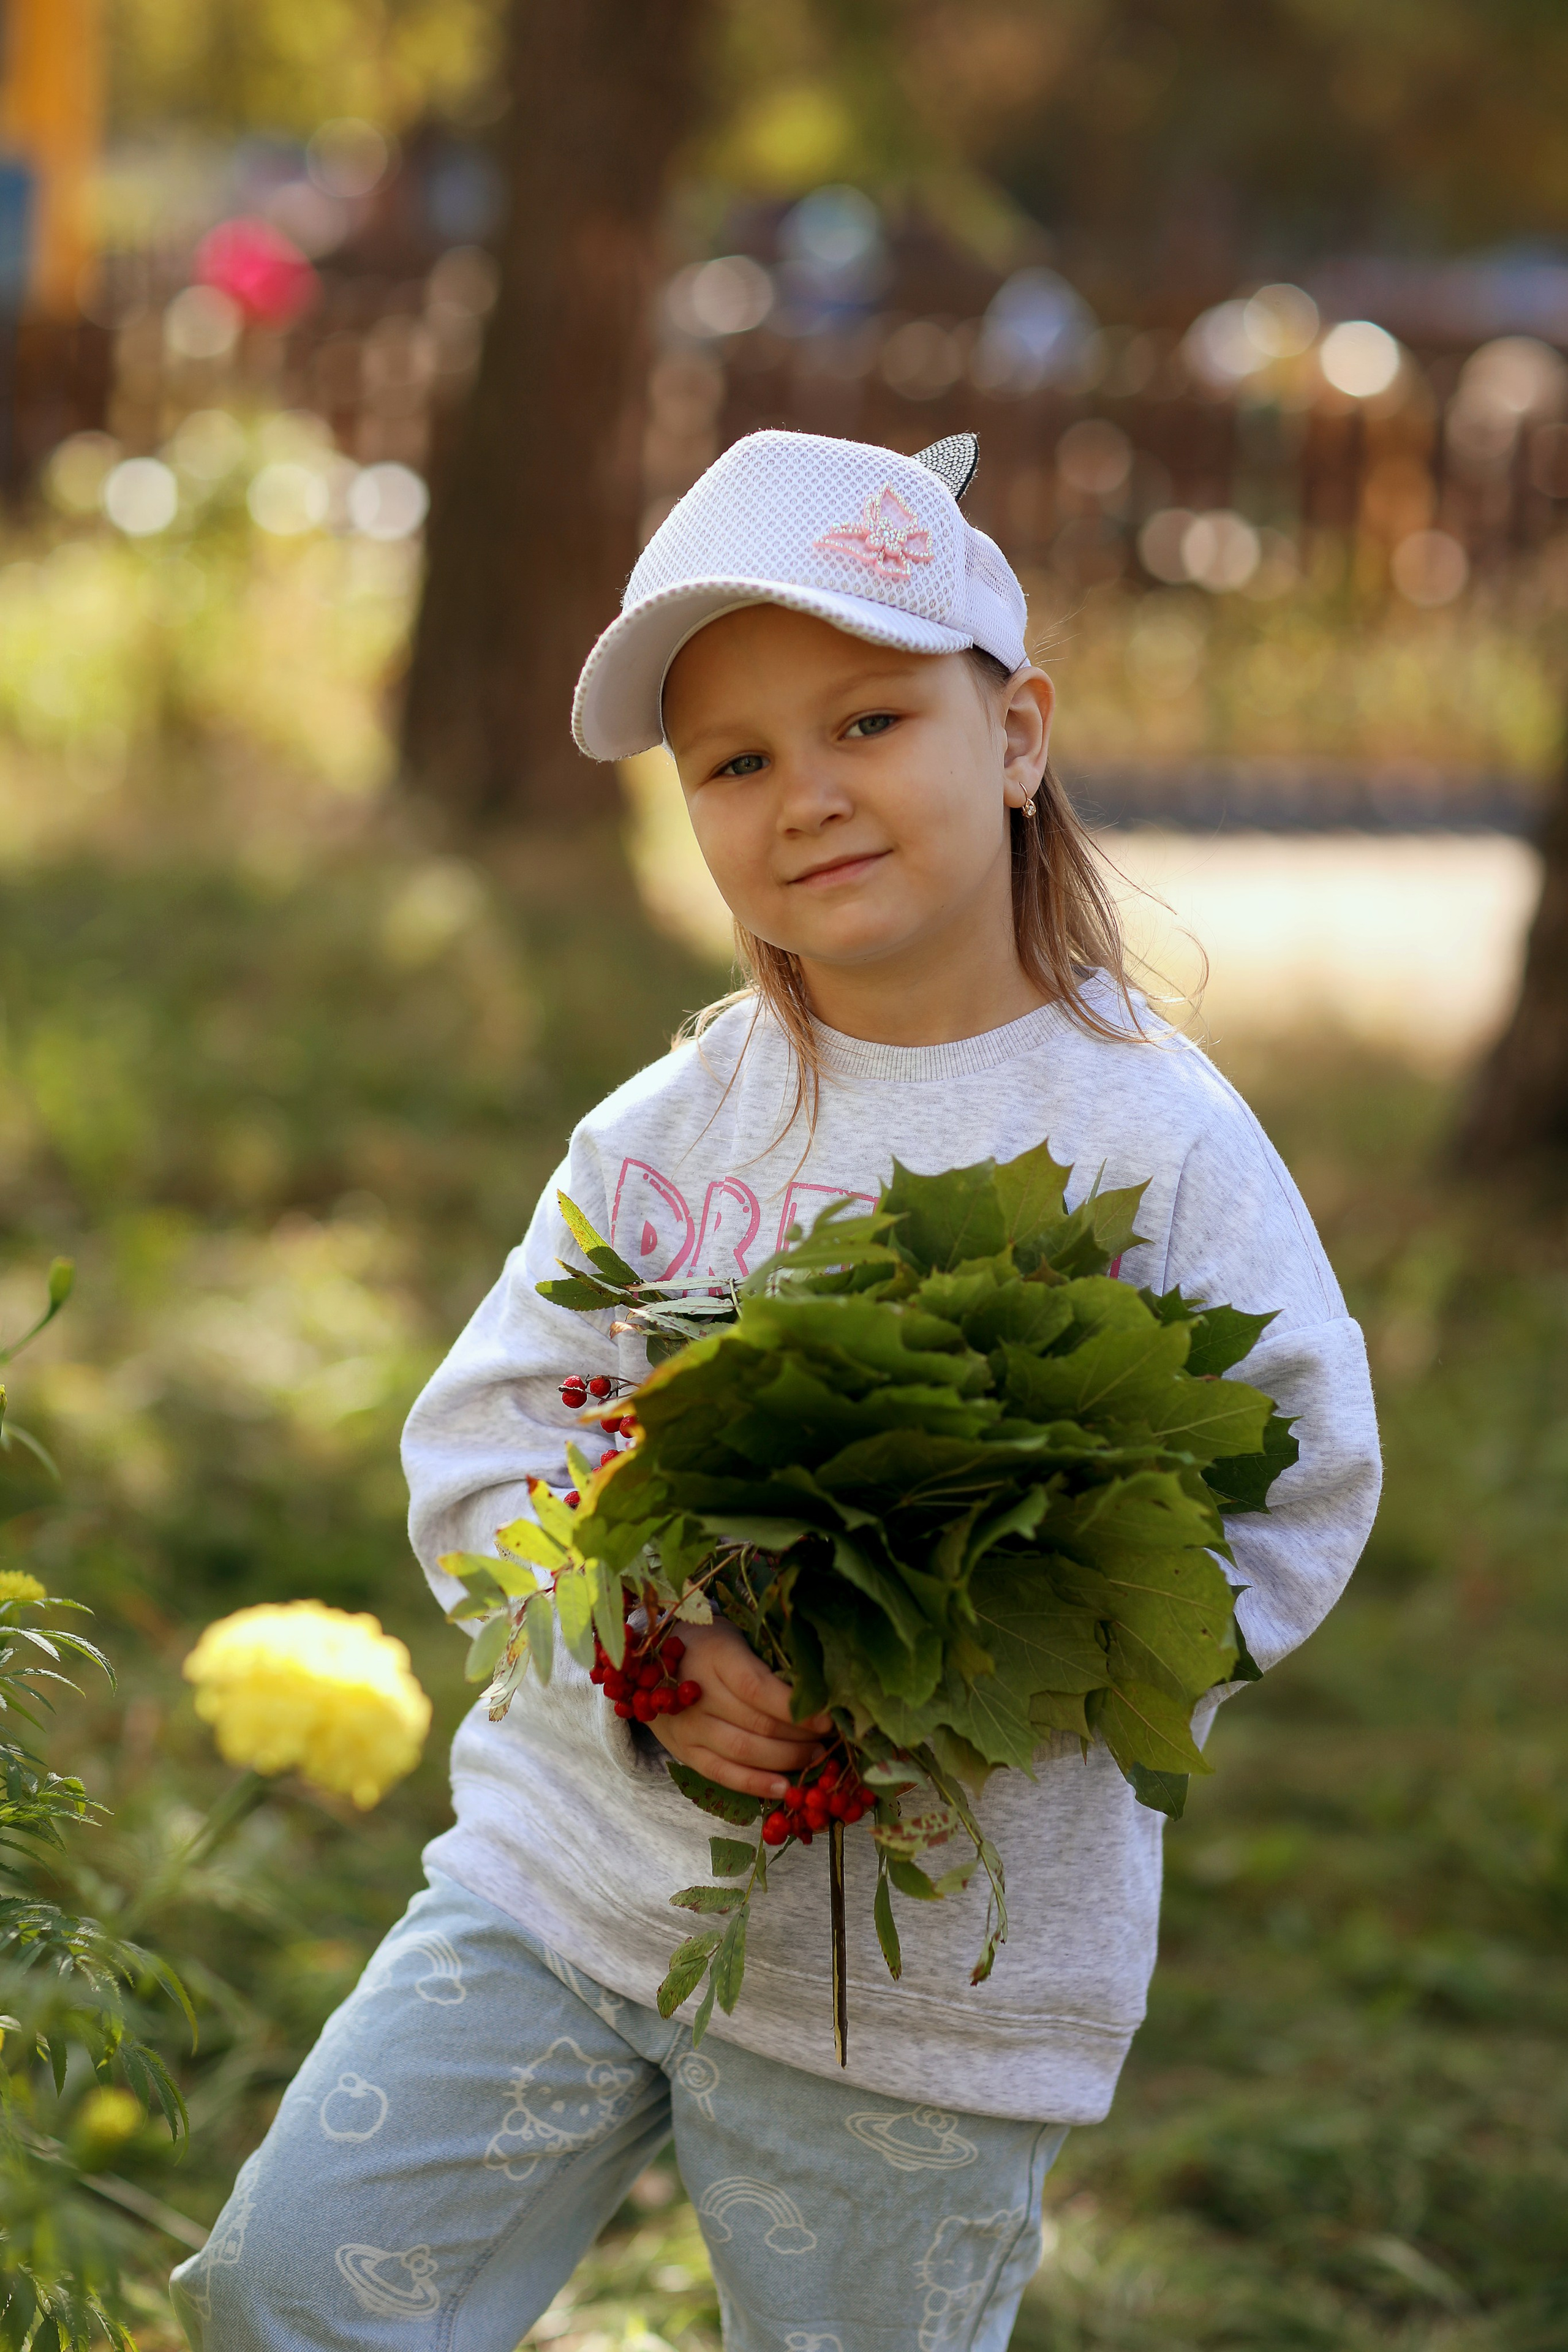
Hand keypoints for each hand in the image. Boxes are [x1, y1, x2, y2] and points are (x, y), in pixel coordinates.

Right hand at [650, 1619, 830, 1799]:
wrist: (652, 1660)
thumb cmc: (711, 1644)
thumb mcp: (738, 1635)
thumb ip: (770, 1659)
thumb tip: (818, 1689)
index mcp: (716, 1655)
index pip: (758, 1688)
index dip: (794, 1708)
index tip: (827, 1718)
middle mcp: (698, 1693)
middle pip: (757, 1724)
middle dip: (799, 1736)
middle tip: (827, 1739)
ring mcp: (688, 1726)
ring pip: (743, 1752)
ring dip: (785, 1759)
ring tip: (813, 1757)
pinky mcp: (684, 1751)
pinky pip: (722, 1774)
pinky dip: (755, 1784)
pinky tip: (784, 1788)